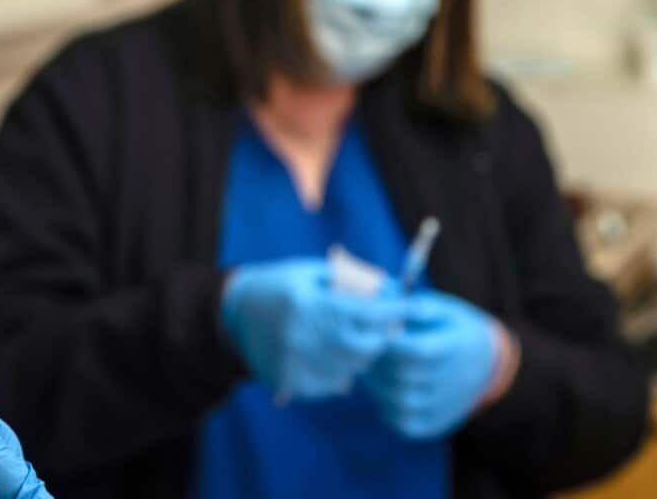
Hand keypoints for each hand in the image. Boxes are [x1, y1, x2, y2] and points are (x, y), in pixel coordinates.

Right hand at [221, 260, 403, 400]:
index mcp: (308, 305)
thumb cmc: (281, 285)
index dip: (398, 310)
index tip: (421, 307)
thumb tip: (393, 290)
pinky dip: (339, 370)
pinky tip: (324, 352)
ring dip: (359, 354)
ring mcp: (295, 364)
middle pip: (366, 347)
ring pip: (353, 369)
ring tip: (343, 336)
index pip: (367, 311)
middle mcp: (302, 337)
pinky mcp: (291, 383)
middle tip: (382, 326)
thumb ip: (351, 281)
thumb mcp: (312, 273)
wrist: (234, 313)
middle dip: (380, 336)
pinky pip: (333, 384)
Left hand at [365, 289, 500, 439]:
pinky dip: (388, 409)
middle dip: (378, 362)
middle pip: (404, 375)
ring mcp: (445, 405)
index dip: (390, 342)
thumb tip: (379, 290)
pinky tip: (385, 390)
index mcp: (455, 347)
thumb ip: (410, 304)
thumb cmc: (453, 328)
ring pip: (400, 401)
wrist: (486, 362)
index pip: (417, 349)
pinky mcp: (436, 423)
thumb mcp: (441, 309)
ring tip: (372, 369)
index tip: (375, 332)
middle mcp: (453, 380)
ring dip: (378, 386)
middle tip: (364, 350)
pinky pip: (405, 424)